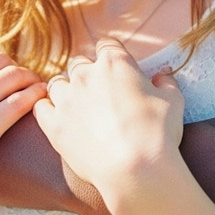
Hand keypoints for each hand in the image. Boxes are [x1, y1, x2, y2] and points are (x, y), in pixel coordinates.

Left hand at [34, 38, 183, 198]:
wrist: (136, 170)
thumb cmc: (158, 132)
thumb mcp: (173, 100)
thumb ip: (166, 81)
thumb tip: (163, 74)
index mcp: (115, 62)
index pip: (106, 44)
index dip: (111, 54)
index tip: (115, 67)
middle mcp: (87, 75)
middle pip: (78, 62)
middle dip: (87, 72)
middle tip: (98, 91)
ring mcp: (67, 99)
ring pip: (57, 83)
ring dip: (66, 89)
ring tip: (76, 105)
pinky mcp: (54, 125)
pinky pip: (40, 107)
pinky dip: (47, 109)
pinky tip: (57, 117)